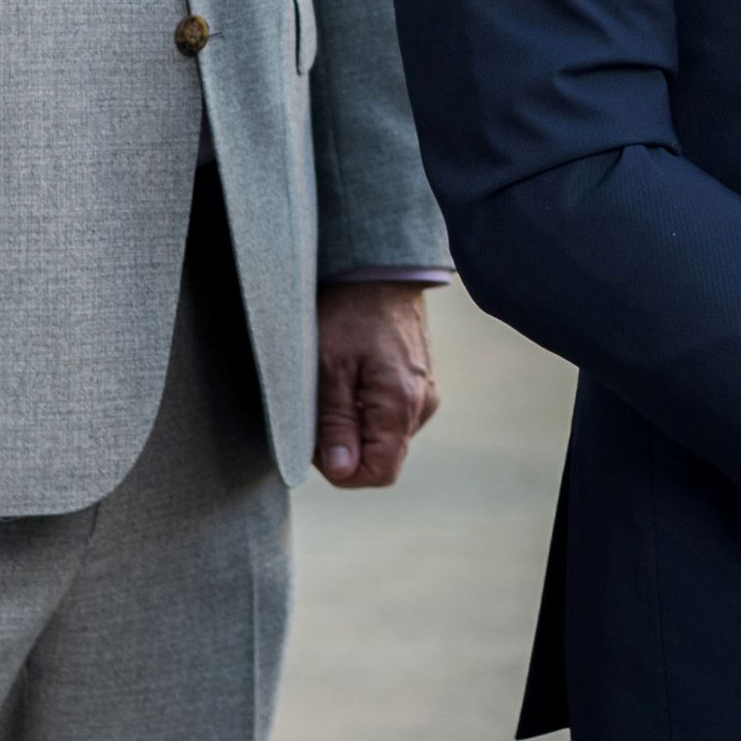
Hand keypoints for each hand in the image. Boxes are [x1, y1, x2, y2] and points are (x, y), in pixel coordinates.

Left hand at [315, 281, 440, 485]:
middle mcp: (422, 405)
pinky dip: (365, 407)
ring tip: (334, 382)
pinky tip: (351, 375)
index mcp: (401, 404)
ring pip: (383, 436)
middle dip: (343, 443)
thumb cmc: (348, 311)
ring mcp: (424, 393)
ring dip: (354, 423)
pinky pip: (390, 414)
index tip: (315, 439)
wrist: (380, 267)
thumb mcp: (327, 366)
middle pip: (380, 456)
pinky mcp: (419, 382)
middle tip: (317, 403)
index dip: (342, 469)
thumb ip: (335, 423)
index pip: (378, 473)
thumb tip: (341, 471)